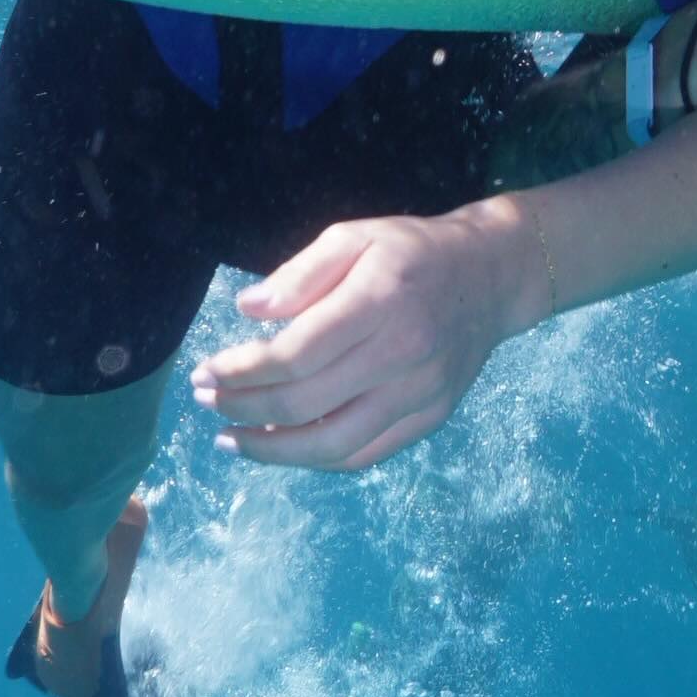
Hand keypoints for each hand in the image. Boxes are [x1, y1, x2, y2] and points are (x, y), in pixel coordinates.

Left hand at [190, 205, 541, 472]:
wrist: (491, 278)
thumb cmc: (411, 252)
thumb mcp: (354, 237)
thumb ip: (299, 274)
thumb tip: (247, 311)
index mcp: (381, 301)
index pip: (296, 355)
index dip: (241, 371)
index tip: (205, 372)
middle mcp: (404, 354)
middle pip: (306, 403)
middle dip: (243, 408)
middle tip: (207, 401)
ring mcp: (421, 394)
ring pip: (333, 444)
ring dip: (272, 450)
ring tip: (232, 440)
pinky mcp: (430, 418)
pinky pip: (364, 454)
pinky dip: (316, 459)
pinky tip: (283, 447)